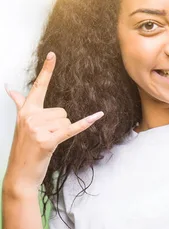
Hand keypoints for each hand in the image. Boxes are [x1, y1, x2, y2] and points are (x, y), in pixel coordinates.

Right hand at [3, 52, 103, 194]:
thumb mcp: (20, 124)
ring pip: (66, 120)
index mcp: (26, 111)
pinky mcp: (48, 140)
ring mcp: (38, 129)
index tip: (53, 54)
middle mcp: (30, 116)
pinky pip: (72, 128)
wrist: (20, 173)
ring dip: (62, 132)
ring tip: (47, 142)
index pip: (38, 86)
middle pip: (62, 110)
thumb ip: (20, 104)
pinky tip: (98, 115)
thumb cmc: (24, 148)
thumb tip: (10, 87)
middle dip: (59, 124)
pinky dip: (85, 123)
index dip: (47, 70)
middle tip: (45, 136)